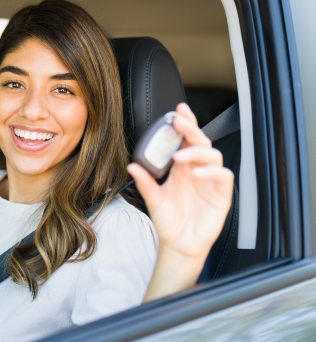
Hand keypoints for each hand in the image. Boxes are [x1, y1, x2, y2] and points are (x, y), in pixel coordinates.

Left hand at [127, 103, 233, 259]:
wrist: (179, 244)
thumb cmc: (169, 221)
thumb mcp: (153, 199)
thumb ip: (146, 181)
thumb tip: (132, 165)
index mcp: (181, 168)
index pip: (185, 141)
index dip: (184, 125)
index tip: (177, 111)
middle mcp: (197, 171)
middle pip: (200, 142)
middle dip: (191, 129)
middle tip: (179, 122)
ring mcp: (210, 181)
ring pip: (213, 155)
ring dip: (197, 151)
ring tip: (180, 155)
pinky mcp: (221, 194)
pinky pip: (223, 175)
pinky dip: (211, 171)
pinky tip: (198, 172)